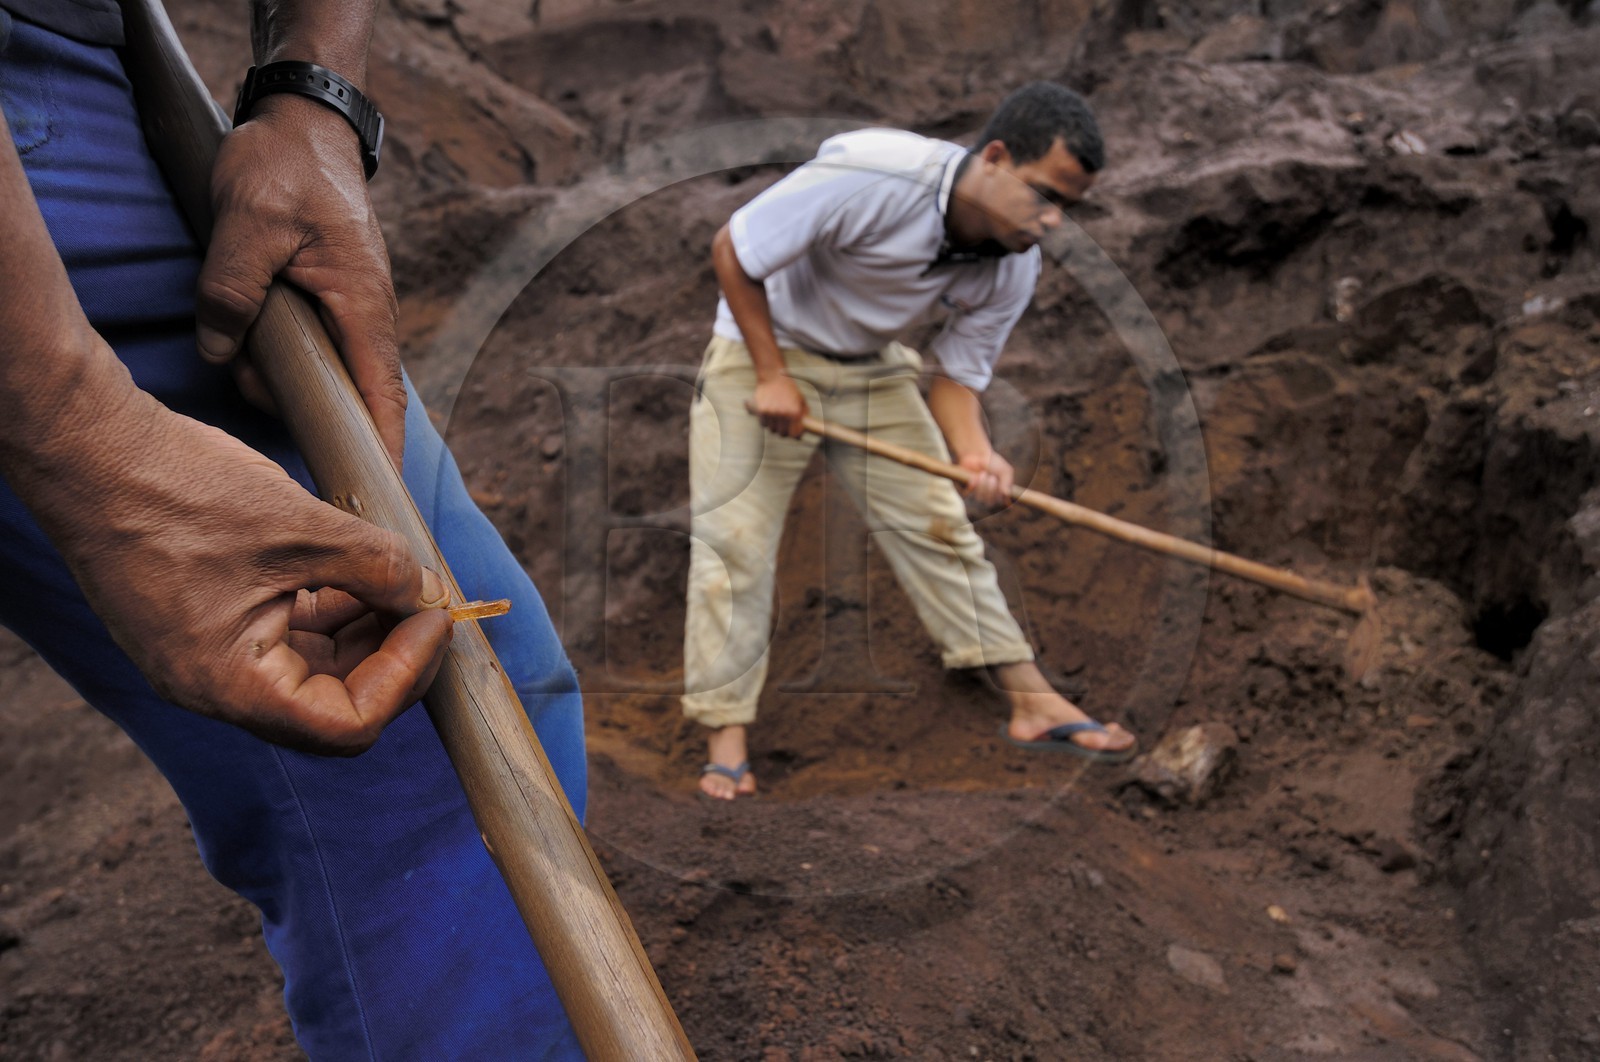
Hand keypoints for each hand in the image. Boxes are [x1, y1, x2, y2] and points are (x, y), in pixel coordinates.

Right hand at [31, 385, 452, 754]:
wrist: (91, 450)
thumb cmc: (180, 490)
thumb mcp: (302, 526)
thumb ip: (377, 568)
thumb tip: (428, 594)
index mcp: (231, 685)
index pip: (346, 725)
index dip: (406, 675)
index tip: (436, 618)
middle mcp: (216, 687)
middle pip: (333, 704)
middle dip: (391, 655)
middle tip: (428, 602)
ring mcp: (208, 658)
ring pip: (312, 669)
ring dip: (364, 630)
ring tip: (395, 578)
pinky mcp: (207, 625)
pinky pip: (283, 638)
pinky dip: (327, 610)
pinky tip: (354, 570)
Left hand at [196, 95, 405, 467]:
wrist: (304, 121)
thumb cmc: (287, 165)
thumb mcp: (248, 223)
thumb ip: (231, 291)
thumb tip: (221, 351)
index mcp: (363, 307)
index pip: (382, 400)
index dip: (381, 454)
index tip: (378, 499)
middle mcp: (367, 317)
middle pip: (350, 396)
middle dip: (306, 410)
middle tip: (253, 381)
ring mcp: (350, 310)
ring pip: (323, 372)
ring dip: (278, 372)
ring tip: (239, 332)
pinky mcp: (330, 300)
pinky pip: (311, 347)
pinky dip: (279, 352)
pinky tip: (245, 325)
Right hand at [751, 373, 808, 438]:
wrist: (773, 377)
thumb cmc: (789, 389)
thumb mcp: (801, 400)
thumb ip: (803, 415)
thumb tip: (803, 430)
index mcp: (795, 412)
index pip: (795, 434)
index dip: (794, 435)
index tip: (794, 433)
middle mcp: (784, 413)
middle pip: (782, 434)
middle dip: (784, 431)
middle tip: (784, 425)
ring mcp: (772, 413)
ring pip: (772, 430)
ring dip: (774, 426)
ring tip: (776, 417)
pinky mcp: (761, 411)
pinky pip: (763, 424)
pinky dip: (766, 422)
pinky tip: (769, 415)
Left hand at [958, 449, 1013, 507]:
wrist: (976, 454)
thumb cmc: (993, 463)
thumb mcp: (1005, 470)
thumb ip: (1007, 481)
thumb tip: (1007, 494)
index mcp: (1001, 493)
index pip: (1002, 503)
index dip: (1000, 494)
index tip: (1001, 484)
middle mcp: (990, 496)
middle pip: (990, 502)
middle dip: (991, 488)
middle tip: (992, 477)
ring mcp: (978, 494)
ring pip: (980, 498)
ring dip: (982, 485)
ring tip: (983, 474)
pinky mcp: (967, 491)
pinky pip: (970, 494)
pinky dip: (973, 485)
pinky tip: (975, 477)